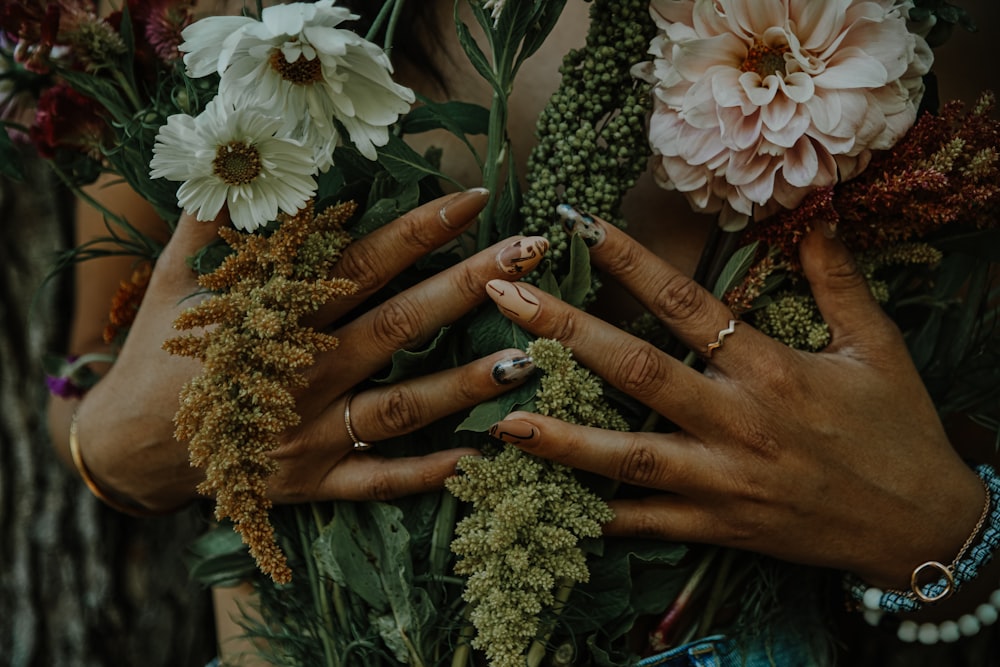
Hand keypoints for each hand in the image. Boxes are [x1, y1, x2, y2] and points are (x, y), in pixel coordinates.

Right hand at [77, 189, 548, 510]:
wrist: (128, 449)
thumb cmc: (161, 355)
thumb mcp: (178, 282)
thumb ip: (216, 225)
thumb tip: (243, 161)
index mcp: (274, 317)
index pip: (359, 266)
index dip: (417, 231)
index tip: (473, 199)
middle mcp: (301, 373)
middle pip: (397, 325)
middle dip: (467, 285)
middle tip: (530, 252)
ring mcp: (310, 433)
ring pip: (400, 407)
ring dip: (466, 383)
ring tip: (531, 357)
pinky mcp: (311, 482)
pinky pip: (375, 481)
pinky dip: (425, 474)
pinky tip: (479, 457)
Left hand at [485, 215, 983, 588]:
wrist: (919, 525)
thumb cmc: (897, 429)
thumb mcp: (877, 345)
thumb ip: (838, 277)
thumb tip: (815, 210)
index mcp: (771, 369)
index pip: (686, 304)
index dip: (629, 261)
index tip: (577, 225)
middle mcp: (736, 422)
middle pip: (635, 370)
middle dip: (562, 331)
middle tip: (499, 295)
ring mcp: (721, 481)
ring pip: (626, 454)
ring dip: (559, 434)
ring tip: (500, 413)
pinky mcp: (716, 527)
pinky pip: (644, 522)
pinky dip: (594, 513)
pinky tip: (544, 499)